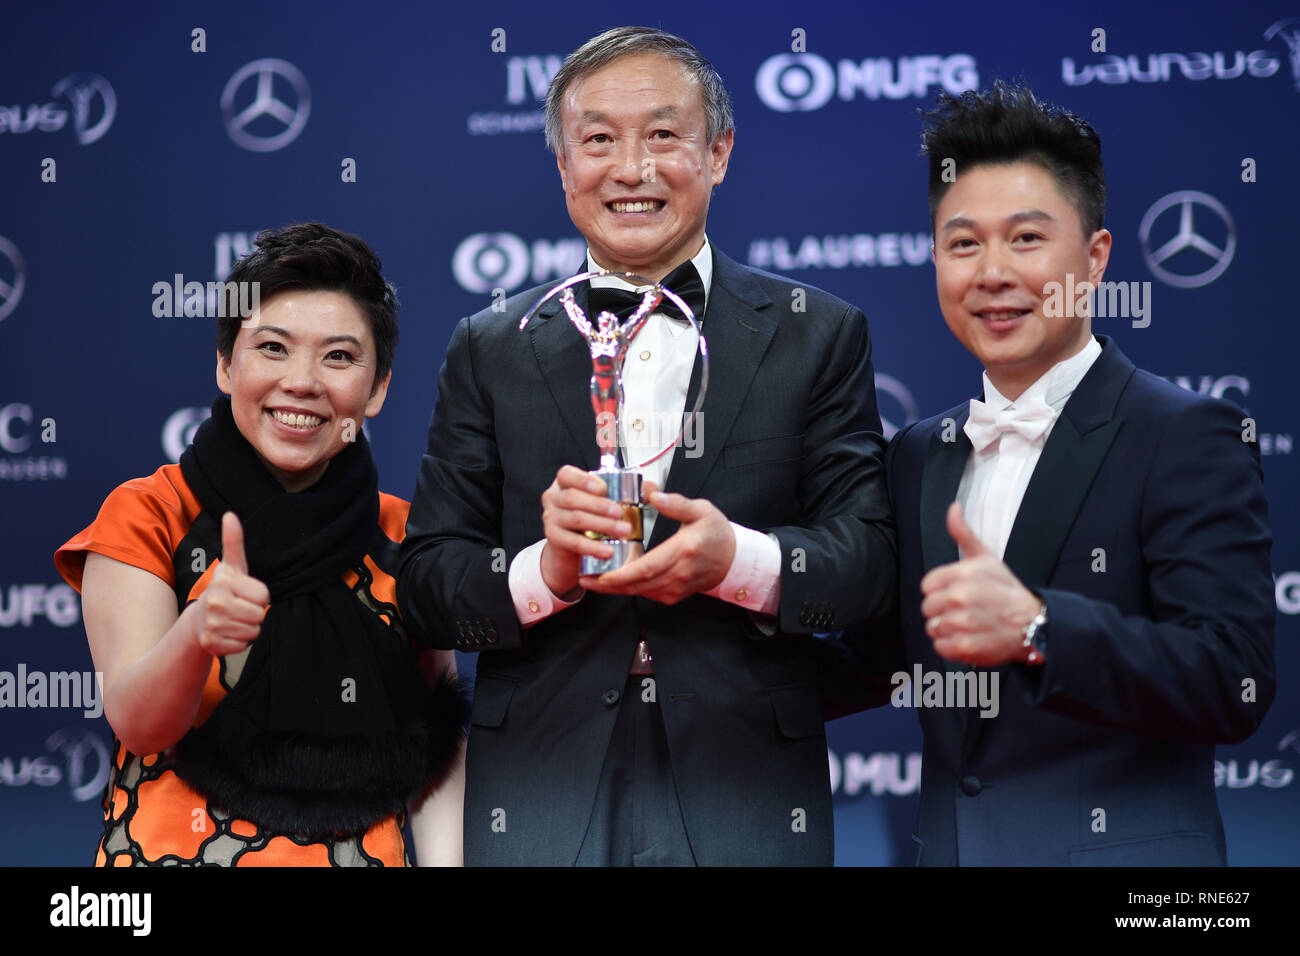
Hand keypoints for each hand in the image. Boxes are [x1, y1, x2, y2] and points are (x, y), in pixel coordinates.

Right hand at [195, 512, 270, 656]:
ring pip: (253, 632)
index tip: (247, 593)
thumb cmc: (224, 590)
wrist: (199, 619)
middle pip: (260, 615)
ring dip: (248, 628)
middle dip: (255, 614)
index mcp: (224, 582)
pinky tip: (228, 633)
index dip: (260, 597)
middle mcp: (215, 602)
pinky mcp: (210, 644)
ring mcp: (211, 624)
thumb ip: (234, 542)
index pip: (264, 596)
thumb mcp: (232, 566)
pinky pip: (242, 646)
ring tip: (235, 620)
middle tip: (241, 608)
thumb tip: (230, 515)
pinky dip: (239, 642)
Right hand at [538, 465, 633, 597]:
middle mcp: (554, 498)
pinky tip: (607, 550)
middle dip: (599, 506)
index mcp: (566, 483)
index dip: (584, 480)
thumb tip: (651, 490)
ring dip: (601, 525)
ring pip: (575, 519)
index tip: (603, 489)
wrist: (572, 550)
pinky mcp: (554, 538)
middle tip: (620, 513)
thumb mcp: (606, 501)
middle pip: (572, 498)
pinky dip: (591, 546)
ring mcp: (551, 518)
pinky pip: (572, 541)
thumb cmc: (590, 519)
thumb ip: (630, 492)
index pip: (567, 474)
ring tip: (621, 531)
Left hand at [582, 482, 735, 604]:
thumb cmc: (716, 533)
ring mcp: (677, 588)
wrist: (734, 559)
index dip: (620, 574)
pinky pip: (647, 594)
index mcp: (683, 550)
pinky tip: (614, 581)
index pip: (647, 567)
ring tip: (592, 579)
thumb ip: (676, 503)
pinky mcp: (674, 595)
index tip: (599, 574)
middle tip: (585, 578)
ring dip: (615, 588)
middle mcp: (679, 573)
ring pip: (640, 591)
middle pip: (638, 584)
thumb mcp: (701, 510)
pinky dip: (629, 588)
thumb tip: (653, 493)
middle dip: (608, 584)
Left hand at [919, 502, 1041, 666]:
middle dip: (941, 611)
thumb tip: (953, 507)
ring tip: (967, 625)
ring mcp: (964, 623)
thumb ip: (964, 533)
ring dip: (946, 629)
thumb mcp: (986, 557)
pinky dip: (951, 647)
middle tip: (963, 611)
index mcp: (963, 573)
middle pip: (927, 607)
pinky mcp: (967, 647)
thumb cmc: (1006, 590)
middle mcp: (962, 597)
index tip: (957, 593)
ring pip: (932, 628)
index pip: (927, 585)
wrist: (1034, 623)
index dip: (940, 590)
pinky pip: (940, 647)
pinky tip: (968, 639)